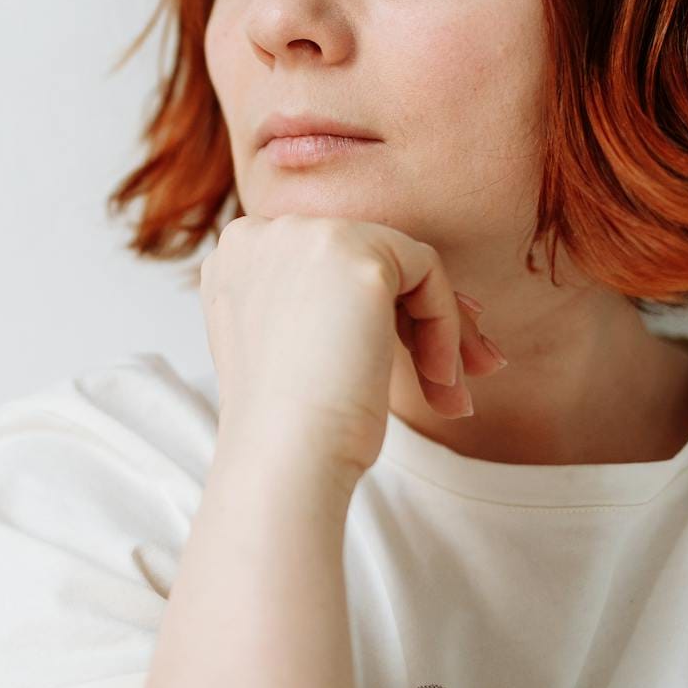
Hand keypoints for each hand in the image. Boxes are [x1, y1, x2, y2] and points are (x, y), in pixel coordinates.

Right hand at [198, 213, 506, 480]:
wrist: (283, 454)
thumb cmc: (288, 425)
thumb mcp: (294, 347)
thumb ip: (323, 307)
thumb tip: (410, 305)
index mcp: (236, 257)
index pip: (326, 264)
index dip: (377, 307)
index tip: (415, 354)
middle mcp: (262, 232)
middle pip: (366, 256)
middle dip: (419, 317)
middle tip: (451, 376)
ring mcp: (306, 235)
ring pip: (403, 262)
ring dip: (439, 330)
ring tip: (450, 393)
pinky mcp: (356, 253)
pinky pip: (428, 272)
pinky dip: (445, 325)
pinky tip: (439, 379)